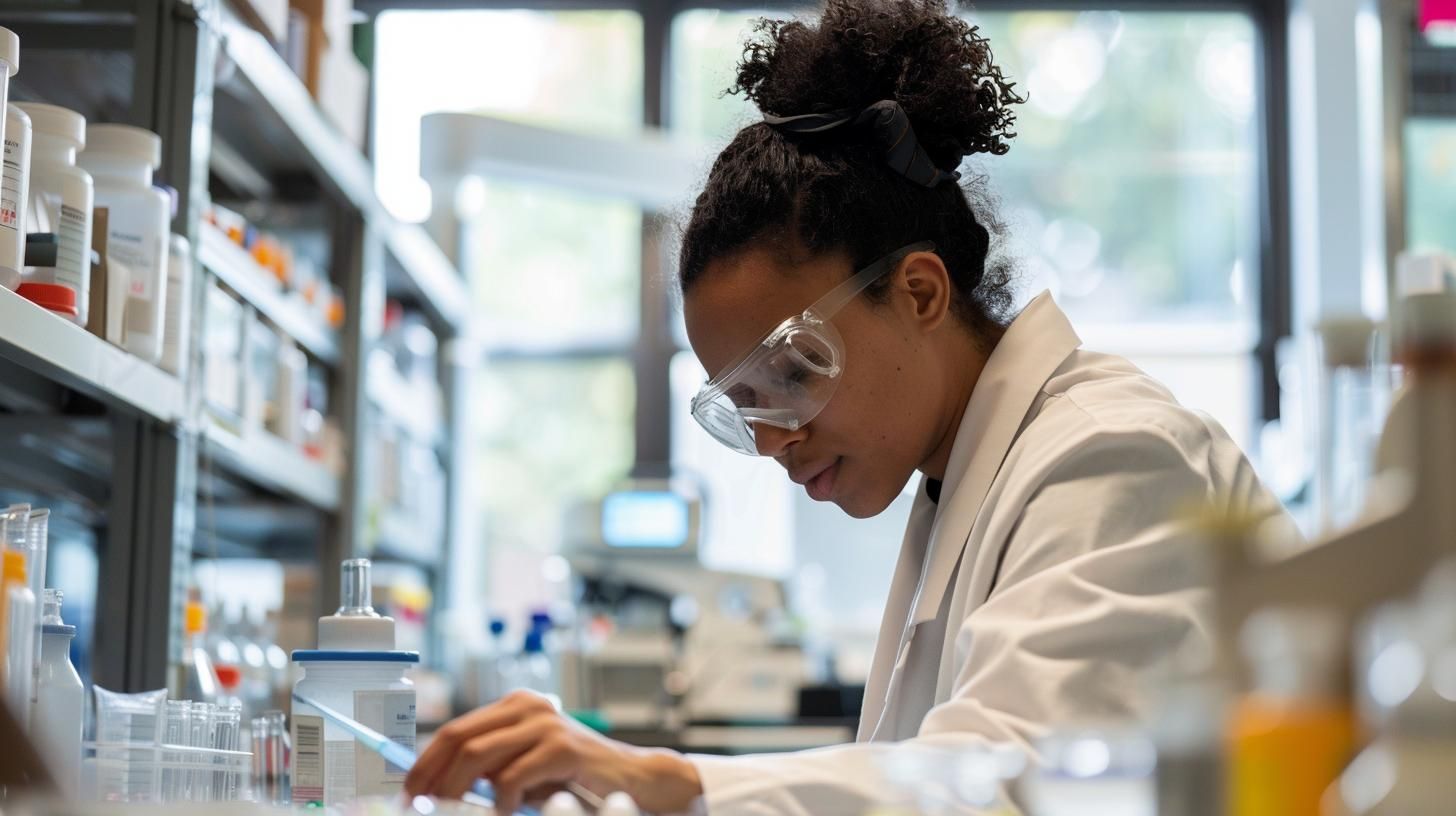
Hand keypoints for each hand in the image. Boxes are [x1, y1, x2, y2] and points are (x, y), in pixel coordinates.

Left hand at [404, 690, 702, 813]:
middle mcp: (527, 706)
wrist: (633, 777)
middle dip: (430, 775)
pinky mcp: (561, 747)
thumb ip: (491, 766)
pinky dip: (497, 802)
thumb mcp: (526, 766)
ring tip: (449, 813)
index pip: (454, 729)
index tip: (408, 790)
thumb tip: (439, 786)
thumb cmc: (577, 775)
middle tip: (417, 804)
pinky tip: (500, 813)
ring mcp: (544, 723)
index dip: (424, 761)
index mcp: (515, 705)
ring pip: (477, 756)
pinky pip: (511, 777)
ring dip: (455, 790)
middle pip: (459, 737)